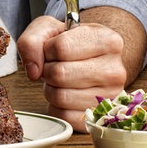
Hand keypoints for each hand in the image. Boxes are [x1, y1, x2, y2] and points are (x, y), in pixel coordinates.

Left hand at [17, 15, 125, 131]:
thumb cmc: (69, 43)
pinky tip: (65, 94)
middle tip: (55, 66)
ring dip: (50, 89)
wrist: (90, 59)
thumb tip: (33, 71)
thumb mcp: (47, 29)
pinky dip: (56, 107)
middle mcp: (115, 70)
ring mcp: (111, 97)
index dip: (47, 50)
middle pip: (59, 74)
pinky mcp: (101, 118)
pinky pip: (64, 116)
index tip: (54, 49)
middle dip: (47, 70)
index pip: (61, 48)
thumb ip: (31, 41)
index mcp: (108, 41)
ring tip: (61, 80)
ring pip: (60, 97)